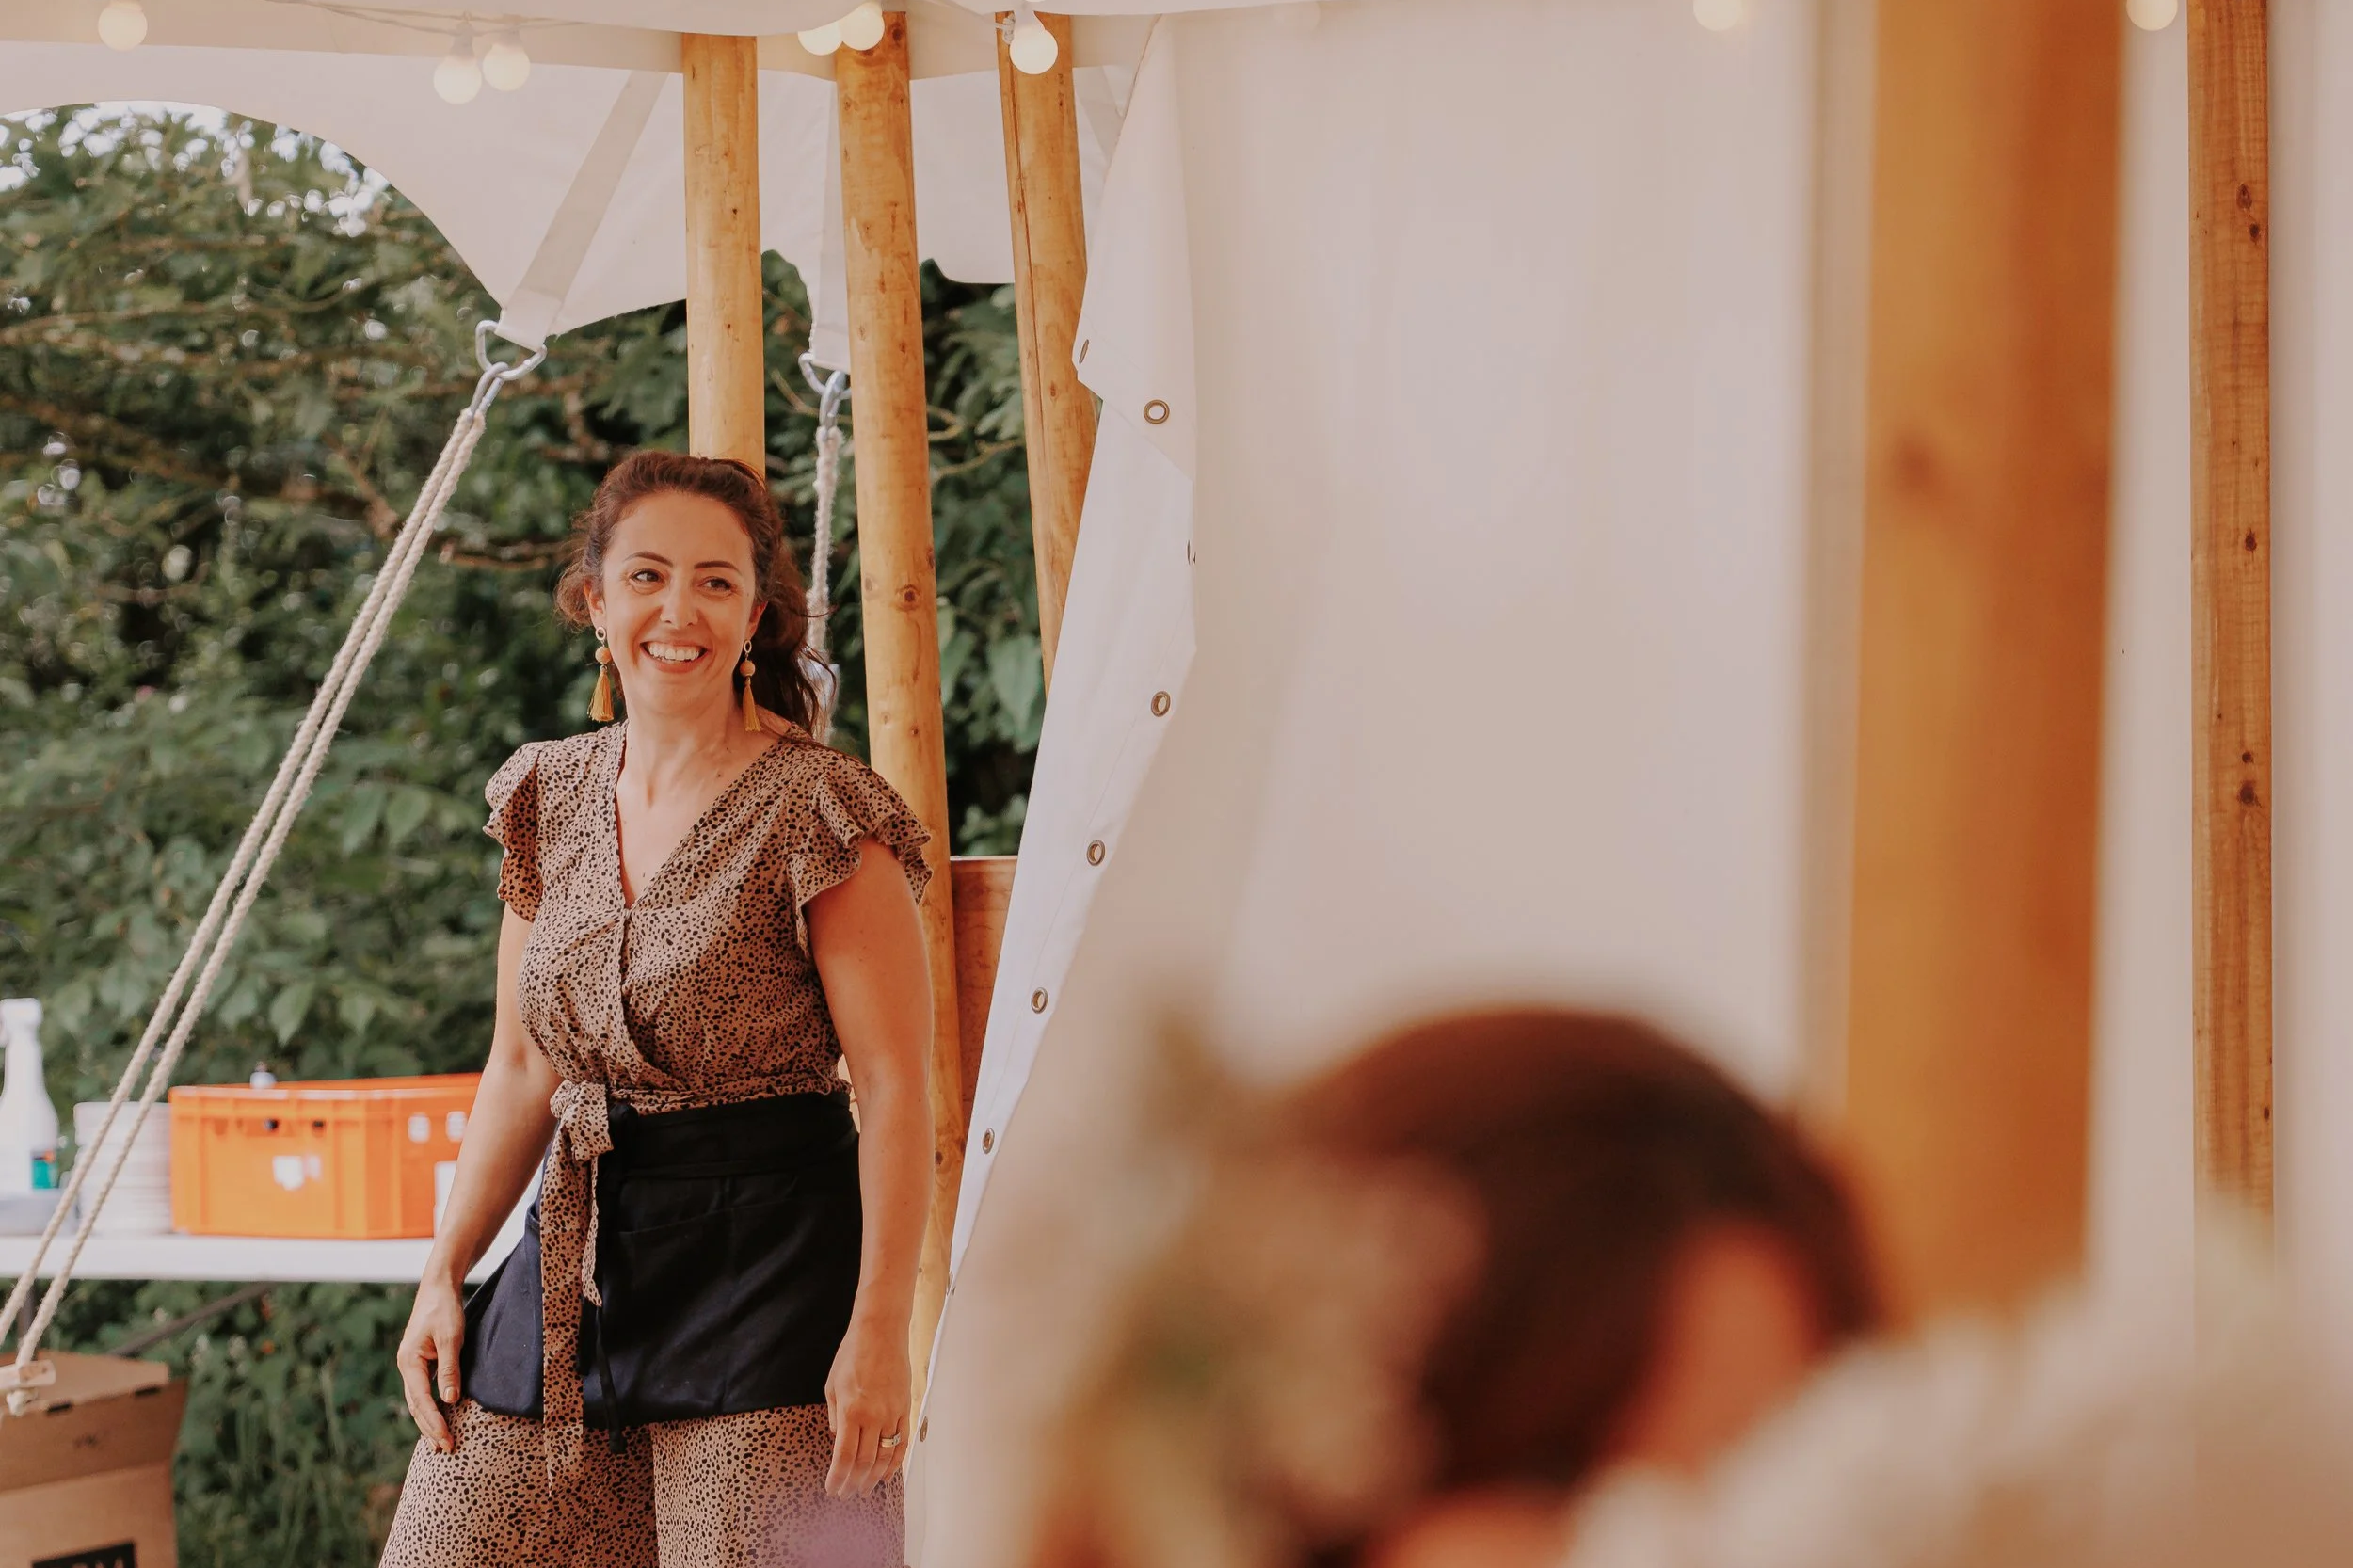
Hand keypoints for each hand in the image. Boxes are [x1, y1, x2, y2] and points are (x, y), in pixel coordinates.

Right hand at [397, 1274, 466, 1452]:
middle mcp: (407, 1367)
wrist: (438, 1288)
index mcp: (409, 1362)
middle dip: (430, 1428)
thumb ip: (450, 1369)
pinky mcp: (421, 1363)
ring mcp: (412, 1365)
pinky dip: (430, 1408)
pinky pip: (423, 1391)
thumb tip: (450, 1400)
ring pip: (417, 1401)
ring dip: (428, 1422)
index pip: (421, 1401)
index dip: (434, 1422)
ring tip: (439, 1443)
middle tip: (445, 1450)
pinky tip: (438, 1418)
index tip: (446, 1439)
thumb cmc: (444, 1310)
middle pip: (416, 1406)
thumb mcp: (451, 1338)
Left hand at [824, 1314, 910, 1496]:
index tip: (832, 1490)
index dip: (838, 1478)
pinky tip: (886, 1474)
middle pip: (864, 1462)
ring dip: (873, 1478)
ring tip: (864, 1489)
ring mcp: (892, 1414)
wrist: (881, 1333)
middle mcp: (873, 1417)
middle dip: (853, 1483)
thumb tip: (837, 1441)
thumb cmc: (852, 1355)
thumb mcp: (832, 1386)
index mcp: (851, 1411)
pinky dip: (894, 1462)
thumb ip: (834, 1417)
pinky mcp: (905, 1409)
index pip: (844, 1456)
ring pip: (884, 1457)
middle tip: (846, 1495)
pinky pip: (901, 1442)